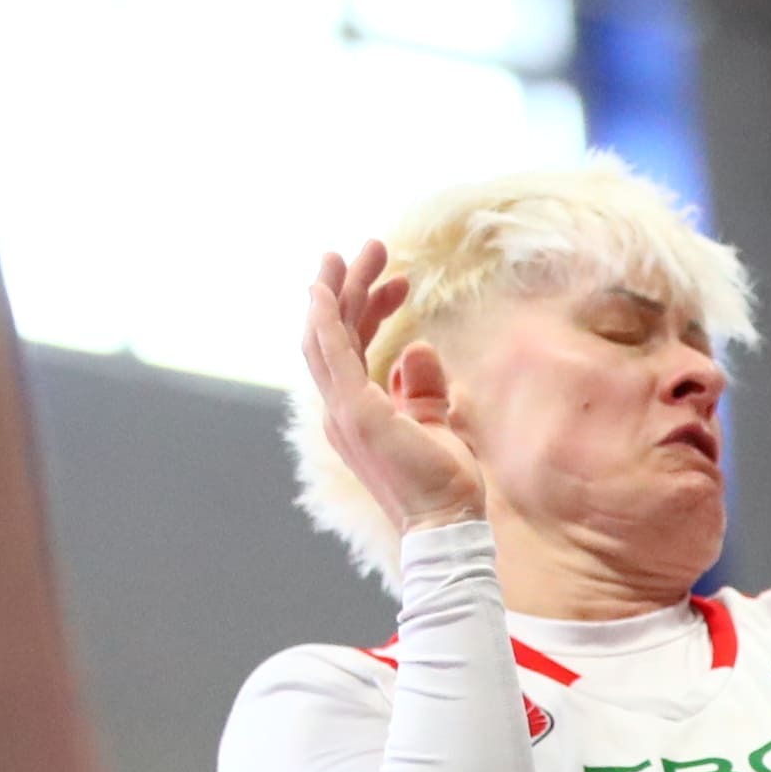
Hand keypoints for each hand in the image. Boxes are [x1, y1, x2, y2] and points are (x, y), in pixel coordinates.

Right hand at [303, 240, 484, 537]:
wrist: (446, 524)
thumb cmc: (444, 484)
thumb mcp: (436, 425)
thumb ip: (422, 389)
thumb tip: (417, 348)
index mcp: (357, 413)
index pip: (354, 349)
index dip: (369, 310)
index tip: (398, 282)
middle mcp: (341, 411)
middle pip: (334, 335)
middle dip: (350, 286)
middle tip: (373, 247)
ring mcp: (343, 412)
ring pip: (329, 335)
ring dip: (341, 289)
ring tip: (366, 250)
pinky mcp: (355, 413)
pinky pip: (331, 354)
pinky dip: (324, 318)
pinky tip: (326, 287)